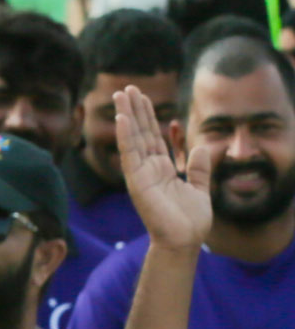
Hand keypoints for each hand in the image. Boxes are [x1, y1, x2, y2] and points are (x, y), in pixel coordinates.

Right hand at [117, 84, 213, 253]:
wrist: (184, 240)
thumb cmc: (190, 221)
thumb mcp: (201, 188)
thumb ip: (201, 168)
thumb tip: (205, 146)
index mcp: (161, 169)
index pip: (152, 137)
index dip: (149, 117)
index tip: (143, 98)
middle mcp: (147, 169)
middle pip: (139, 133)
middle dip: (134, 110)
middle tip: (128, 88)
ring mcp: (140, 174)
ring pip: (132, 139)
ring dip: (127, 116)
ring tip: (122, 95)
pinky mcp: (137, 182)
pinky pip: (130, 155)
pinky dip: (125, 137)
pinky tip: (123, 119)